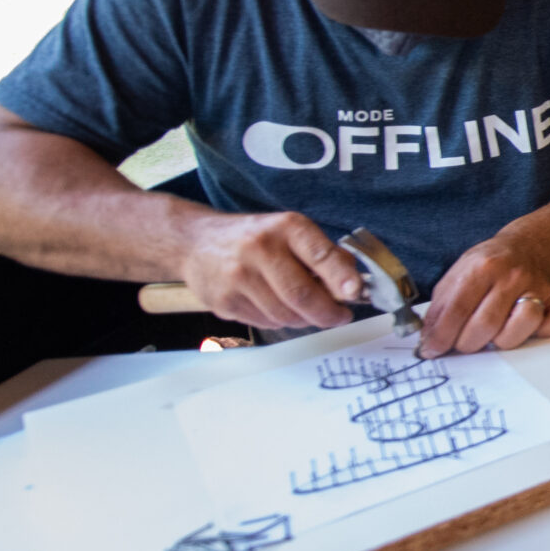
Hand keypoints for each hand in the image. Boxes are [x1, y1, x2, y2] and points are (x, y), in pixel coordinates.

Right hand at [178, 210, 364, 331]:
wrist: (194, 242)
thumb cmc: (253, 238)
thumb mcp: (289, 232)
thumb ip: (323, 254)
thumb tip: (354, 283)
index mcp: (285, 227)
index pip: (319, 254)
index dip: (340, 277)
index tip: (355, 292)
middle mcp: (259, 249)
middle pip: (301, 295)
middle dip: (328, 313)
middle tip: (340, 316)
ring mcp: (238, 277)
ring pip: (285, 315)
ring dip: (304, 319)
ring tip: (307, 309)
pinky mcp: (224, 301)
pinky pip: (265, 322)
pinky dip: (280, 321)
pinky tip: (277, 306)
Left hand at [418, 235, 549, 356]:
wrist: (526, 247)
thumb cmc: (487, 266)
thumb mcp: (456, 275)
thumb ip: (440, 307)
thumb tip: (428, 342)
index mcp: (481, 267)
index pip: (456, 310)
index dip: (441, 336)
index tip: (432, 351)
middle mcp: (511, 276)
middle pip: (485, 325)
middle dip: (467, 344)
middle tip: (463, 343)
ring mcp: (535, 287)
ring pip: (520, 327)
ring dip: (502, 340)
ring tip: (493, 334)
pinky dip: (548, 327)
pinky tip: (532, 327)